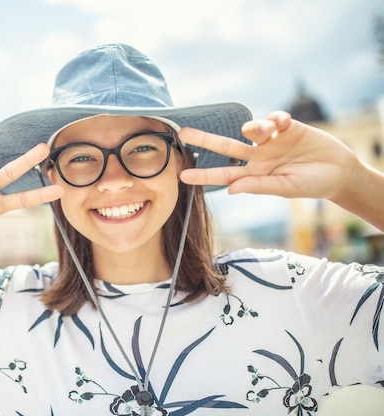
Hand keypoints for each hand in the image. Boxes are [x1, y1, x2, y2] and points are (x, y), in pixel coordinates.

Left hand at [179, 111, 359, 199]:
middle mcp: (257, 157)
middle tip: (184, 132)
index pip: (224, 174)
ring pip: (251, 129)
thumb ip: (259, 186)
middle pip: (225, 147)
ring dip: (256, 127)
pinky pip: (274, 118)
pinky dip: (276, 118)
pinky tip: (285, 123)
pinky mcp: (287, 127)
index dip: (204, 175)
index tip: (182, 176)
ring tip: (270, 131)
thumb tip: (231, 189)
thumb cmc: (312, 185)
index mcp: (254, 174)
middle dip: (205, 140)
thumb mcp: (286, 188)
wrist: (340, 172)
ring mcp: (271, 141)